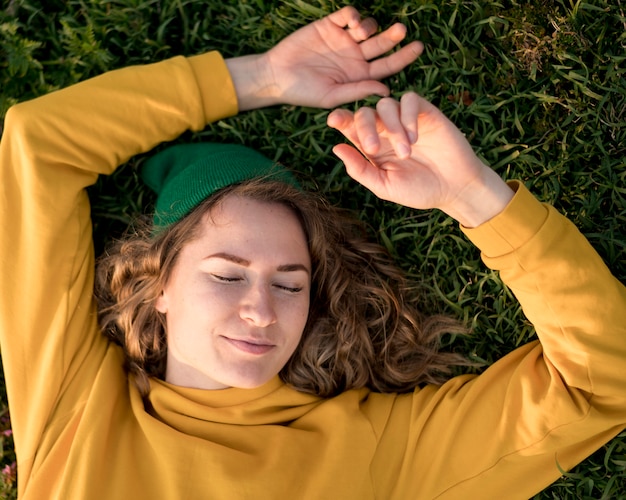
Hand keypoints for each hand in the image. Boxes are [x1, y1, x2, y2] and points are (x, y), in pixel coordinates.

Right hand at [226, 7, 421, 109]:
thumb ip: (358, 90)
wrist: (276, 76)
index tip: (418, 47)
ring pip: (367, 28)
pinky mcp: (329, 26)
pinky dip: (353, 16)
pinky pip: (348, 15)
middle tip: (401, 31)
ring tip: (362, 33)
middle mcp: (355, 57)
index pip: (388, 65)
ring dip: (371, 27)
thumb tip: (386, 89)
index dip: (404, 57)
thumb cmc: (303, 92)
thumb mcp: (332, 96)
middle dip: (394, 37)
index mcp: (359, 76)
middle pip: (382, 44)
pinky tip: (351, 23)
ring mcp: (343, 40)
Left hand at [327, 92, 513, 226]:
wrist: (455, 188)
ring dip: (391, 127)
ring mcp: (405, 120)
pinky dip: (408, 115)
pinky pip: (409, 100)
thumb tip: (335, 147)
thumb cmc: (418, 190)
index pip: (350, 126)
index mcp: (371, 146)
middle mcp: (385, 130)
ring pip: (386, 104)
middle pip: (364, 112)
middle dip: (364, 127)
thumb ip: (360, 169)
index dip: (340, 119)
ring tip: (406, 152)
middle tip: (374, 148)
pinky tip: (415, 137)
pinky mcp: (425, 113)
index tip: (333, 120)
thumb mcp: (384, 186)